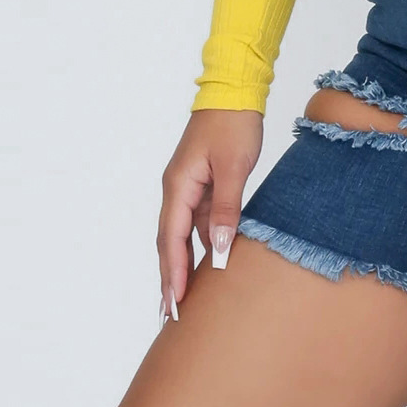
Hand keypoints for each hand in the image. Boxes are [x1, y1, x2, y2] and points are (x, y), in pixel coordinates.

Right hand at [157, 108, 263, 322]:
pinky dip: (202, 245)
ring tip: (185, 300)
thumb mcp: (234, 167)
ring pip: (184, 234)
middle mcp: (178, 189)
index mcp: (178, 185)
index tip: (174, 303)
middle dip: (171, 278)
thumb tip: (220, 249)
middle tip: (170, 315)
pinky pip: (200, 222)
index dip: (173, 272)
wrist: (236, 92)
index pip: (171, 238)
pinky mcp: (204, 185)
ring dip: (184, 265)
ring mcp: (190, 188)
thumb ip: (226, 209)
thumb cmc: (233, 124)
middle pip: (170, 242)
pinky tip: (210, 264)